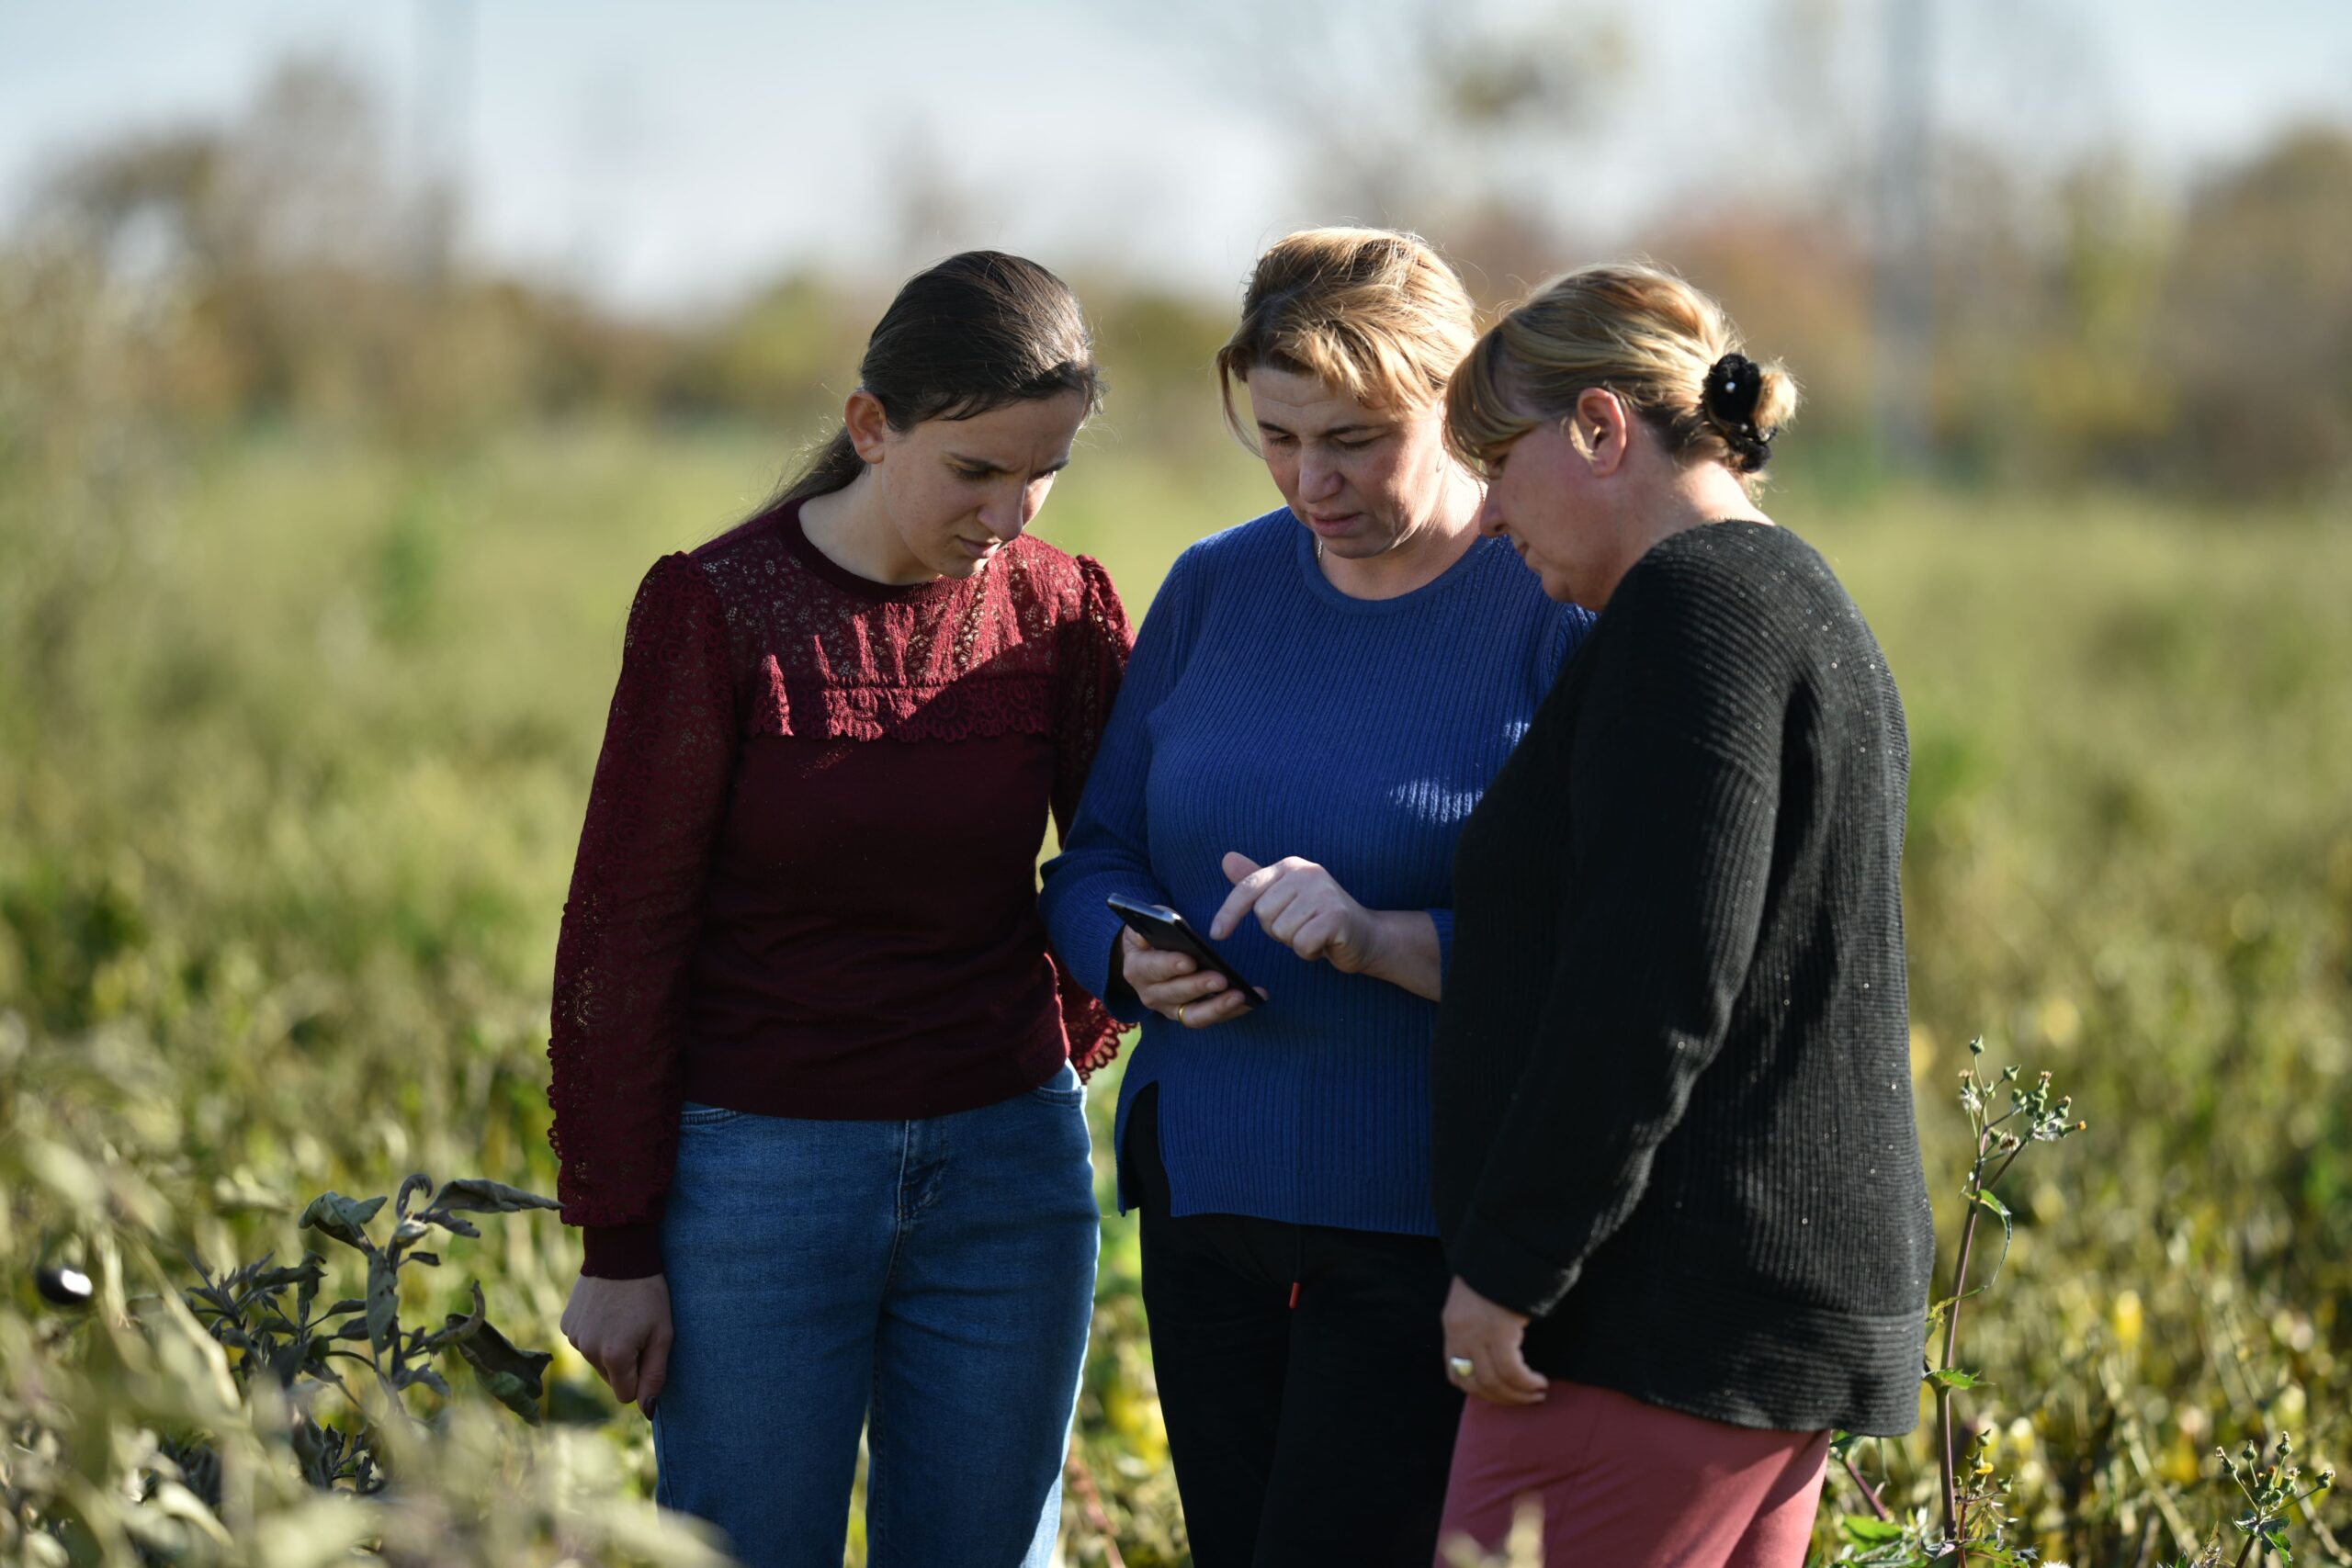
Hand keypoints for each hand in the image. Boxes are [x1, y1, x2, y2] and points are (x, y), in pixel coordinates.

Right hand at [561, 1272, 673, 1415]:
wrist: (619, 1254)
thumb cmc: (649, 1294)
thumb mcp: (662, 1334)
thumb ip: (656, 1374)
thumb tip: (647, 1409)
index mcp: (614, 1356)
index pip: (626, 1394)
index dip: (641, 1378)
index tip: (648, 1353)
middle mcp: (588, 1351)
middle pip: (611, 1378)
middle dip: (625, 1364)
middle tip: (638, 1331)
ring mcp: (574, 1338)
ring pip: (597, 1360)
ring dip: (610, 1348)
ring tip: (623, 1318)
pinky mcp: (566, 1324)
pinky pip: (584, 1342)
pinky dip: (596, 1333)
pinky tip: (607, 1310)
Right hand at [1120, 926, 1254, 1028]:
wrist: (1149, 958)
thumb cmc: (1153, 936)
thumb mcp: (1148, 923)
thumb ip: (1155, 919)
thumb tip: (1168, 921)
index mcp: (1137, 968)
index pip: (1151, 968)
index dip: (1170, 965)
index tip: (1189, 961)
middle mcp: (1150, 993)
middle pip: (1175, 993)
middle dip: (1199, 986)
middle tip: (1221, 978)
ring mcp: (1170, 1008)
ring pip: (1193, 1015)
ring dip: (1217, 1007)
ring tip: (1240, 995)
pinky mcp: (1189, 1015)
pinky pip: (1210, 1018)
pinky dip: (1232, 1011)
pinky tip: (1252, 1000)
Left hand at [1211, 852, 1381, 973]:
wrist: (1367, 936)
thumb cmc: (1320, 918)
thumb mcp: (1285, 898)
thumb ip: (1257, 881)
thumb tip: (1226, 858)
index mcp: (1291, 866)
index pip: (1249, 888)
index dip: (1229, 912)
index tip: (1217, 934)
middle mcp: (1307, 872)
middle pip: (1264, 914)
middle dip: (1278, 930)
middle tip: (1302, 927)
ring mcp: (1324, 892)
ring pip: (1282, 931)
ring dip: (1295, 942)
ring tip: (1315, 934)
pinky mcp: (1336, 915)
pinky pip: (1301, 944)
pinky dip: (1310, 952)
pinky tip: (1324, 944)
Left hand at [1441, 1275, 1547, 1406]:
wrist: (1504, 1245)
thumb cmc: (1496, 1272)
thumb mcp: (1476, 1301)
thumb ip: (1478, 1326)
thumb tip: (1494, 1354)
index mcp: (1451, 1326)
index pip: (1455, 1374)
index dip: (1478, 1390)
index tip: (1501, 1394)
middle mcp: (1460, 1333)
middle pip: (1475, 1384)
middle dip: (1502, 1399)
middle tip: (1525, 1400)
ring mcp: (1477, 1333)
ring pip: (1494, 1382)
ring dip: (1518, 1395)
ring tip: (1537, 1393)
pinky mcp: (1498, 1330)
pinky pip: (1511, 1371)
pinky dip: (1526, 1383)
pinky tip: (1539, 1382)